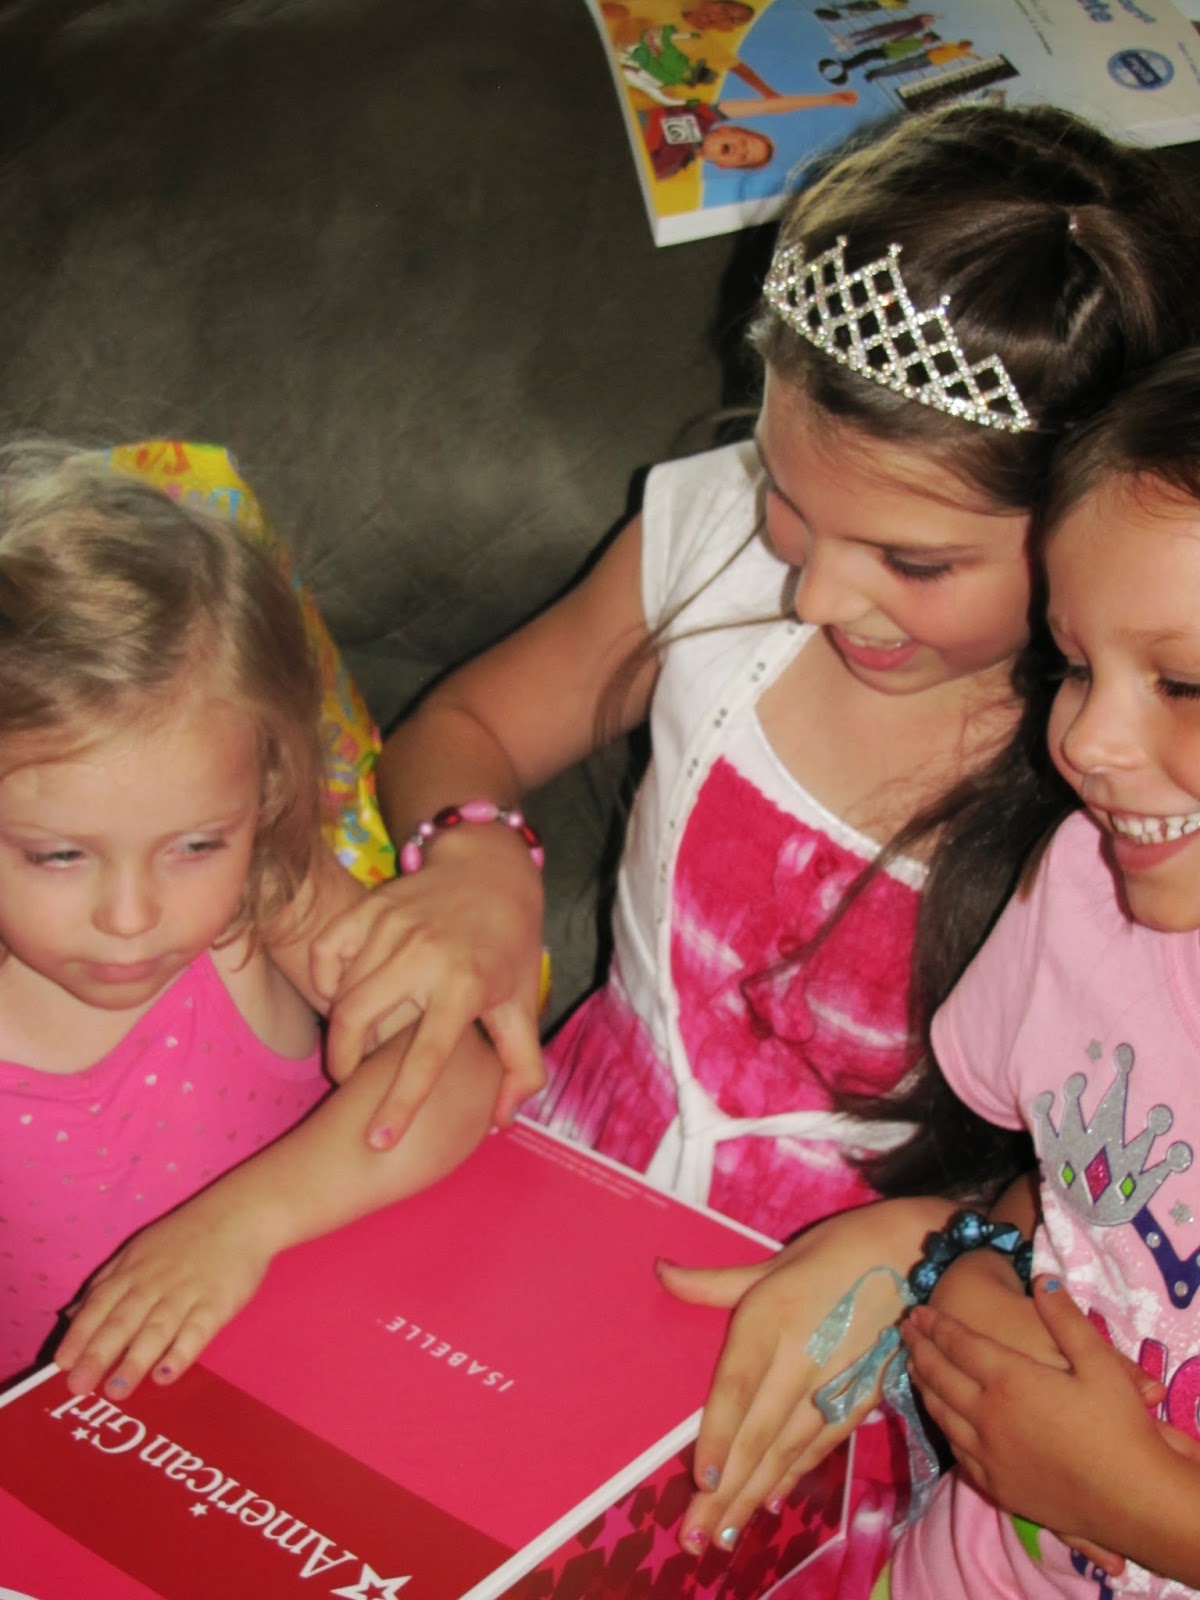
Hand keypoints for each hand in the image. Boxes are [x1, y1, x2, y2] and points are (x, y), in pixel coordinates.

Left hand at [54, 1198, 275, 1399]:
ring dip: (135, 1360)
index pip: (100, 1305)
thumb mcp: (138, 1251)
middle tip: (78, 1386)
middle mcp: (154, 1284)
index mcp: (132, 1271)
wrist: (240, 1213)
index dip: (80, 1335)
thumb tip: (72, 1317)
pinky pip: (196, 1331)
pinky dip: (181, 1352)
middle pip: (122, 1321)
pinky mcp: (217, 1303)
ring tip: (117, 1389)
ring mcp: (186, 1293)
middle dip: (98, 1354)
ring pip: (156, 1329)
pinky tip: (166, 1374)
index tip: (61, 1364)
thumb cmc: (186, 1235)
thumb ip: (107, 1284)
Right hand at [311, 833, 544, 1147]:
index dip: (400, 1104)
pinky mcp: (368, 909)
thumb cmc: (508, 948)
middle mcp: (424, 955)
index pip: (425, 1057)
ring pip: (340, 995)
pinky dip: (325, 981)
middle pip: (358, 1022)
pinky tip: (343, 994)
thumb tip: (500, 1123)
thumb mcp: (523, 1006)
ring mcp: (391, 928)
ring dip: (340, 1030)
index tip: (377, 1142)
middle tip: (352, 1081)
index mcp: (464, 986)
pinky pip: (326, 954)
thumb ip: (521, 1068)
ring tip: (353, 1044)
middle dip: (345, 1064)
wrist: (491, 872)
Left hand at [659, 1196, 951, 1555]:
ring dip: (753, 1495)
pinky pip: (819, 1446)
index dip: (719, 1436)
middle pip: (758, 1434)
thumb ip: (714, 1282)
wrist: (916, 1256)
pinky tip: (769, 1501)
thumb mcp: (774, 1260)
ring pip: (787, 1451)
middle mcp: (799, 1358)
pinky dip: (792, 1476)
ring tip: (723, 1535)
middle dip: (727, 1491)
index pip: (736, 1387)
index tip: (701, 1480)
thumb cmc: (836, 1251)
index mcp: (770, 1318)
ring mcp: (832, 1384)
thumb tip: (660, 1272)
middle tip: (697, 1538)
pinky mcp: (859, 1398)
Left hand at [902, 1276, 1168, 1575]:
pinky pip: (958, 1450)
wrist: (1132, 1501)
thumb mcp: (1099, 1362)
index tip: (916, 1311)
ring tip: (914, 1367)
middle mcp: (988, 1415)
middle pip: (940, 1376)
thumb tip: (1043, 1279)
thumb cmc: (1118, 1427)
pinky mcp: (998, 1486)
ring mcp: (989, 1454)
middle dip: (919, 1349)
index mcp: (1008, 1380)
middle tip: (904, 1331)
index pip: (959, 1344)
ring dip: (923, 1386)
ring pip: (942, 1413)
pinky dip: (942, 1427)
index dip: (936, 1325)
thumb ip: (1065, 1318)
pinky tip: (943, 1421)